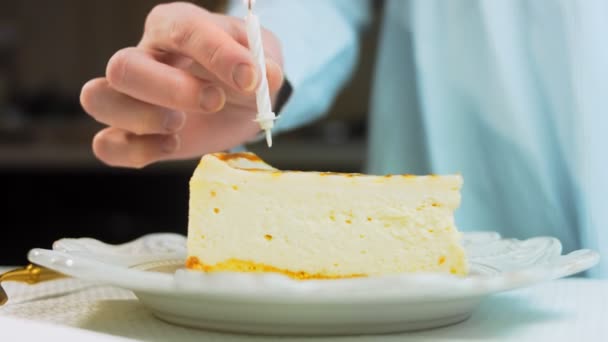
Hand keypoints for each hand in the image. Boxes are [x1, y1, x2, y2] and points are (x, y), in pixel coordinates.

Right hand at [80, 2, 283, 167]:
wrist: (240, 103)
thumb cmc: (245, 71)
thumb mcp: (263, 58)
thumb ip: (263, 64)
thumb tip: (264, 77)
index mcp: (176, 25)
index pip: (181, 29)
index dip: (215, 53)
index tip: (250, 78)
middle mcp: (145, 55)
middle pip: (123, 66)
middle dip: (171, 89)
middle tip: (214, 101)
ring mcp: (131, 96)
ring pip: (97, 98)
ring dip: (141, 117)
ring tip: (180, 124)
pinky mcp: (133, 133)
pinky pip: (106, 145)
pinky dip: (135, 151)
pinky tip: (171, 145)